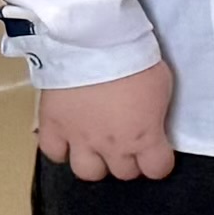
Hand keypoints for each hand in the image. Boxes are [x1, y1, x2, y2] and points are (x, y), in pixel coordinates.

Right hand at [34, 61, 177, 179]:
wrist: (93, 42)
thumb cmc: (136, 60)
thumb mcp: (161, 89)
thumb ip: (155, 115)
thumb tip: (151, 125)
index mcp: (144, 137)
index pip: (157, 169)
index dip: (158, 161)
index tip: (156, 150)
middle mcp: (113, 146)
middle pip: (123, 172)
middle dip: (128, 159)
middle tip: (126, 140)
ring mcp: (79, 138)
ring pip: (87, 172)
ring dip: (95, 162)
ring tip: (97, 145)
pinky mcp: (52, 126)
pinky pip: (53, 153)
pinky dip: (61, 149)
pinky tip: (68, 138)